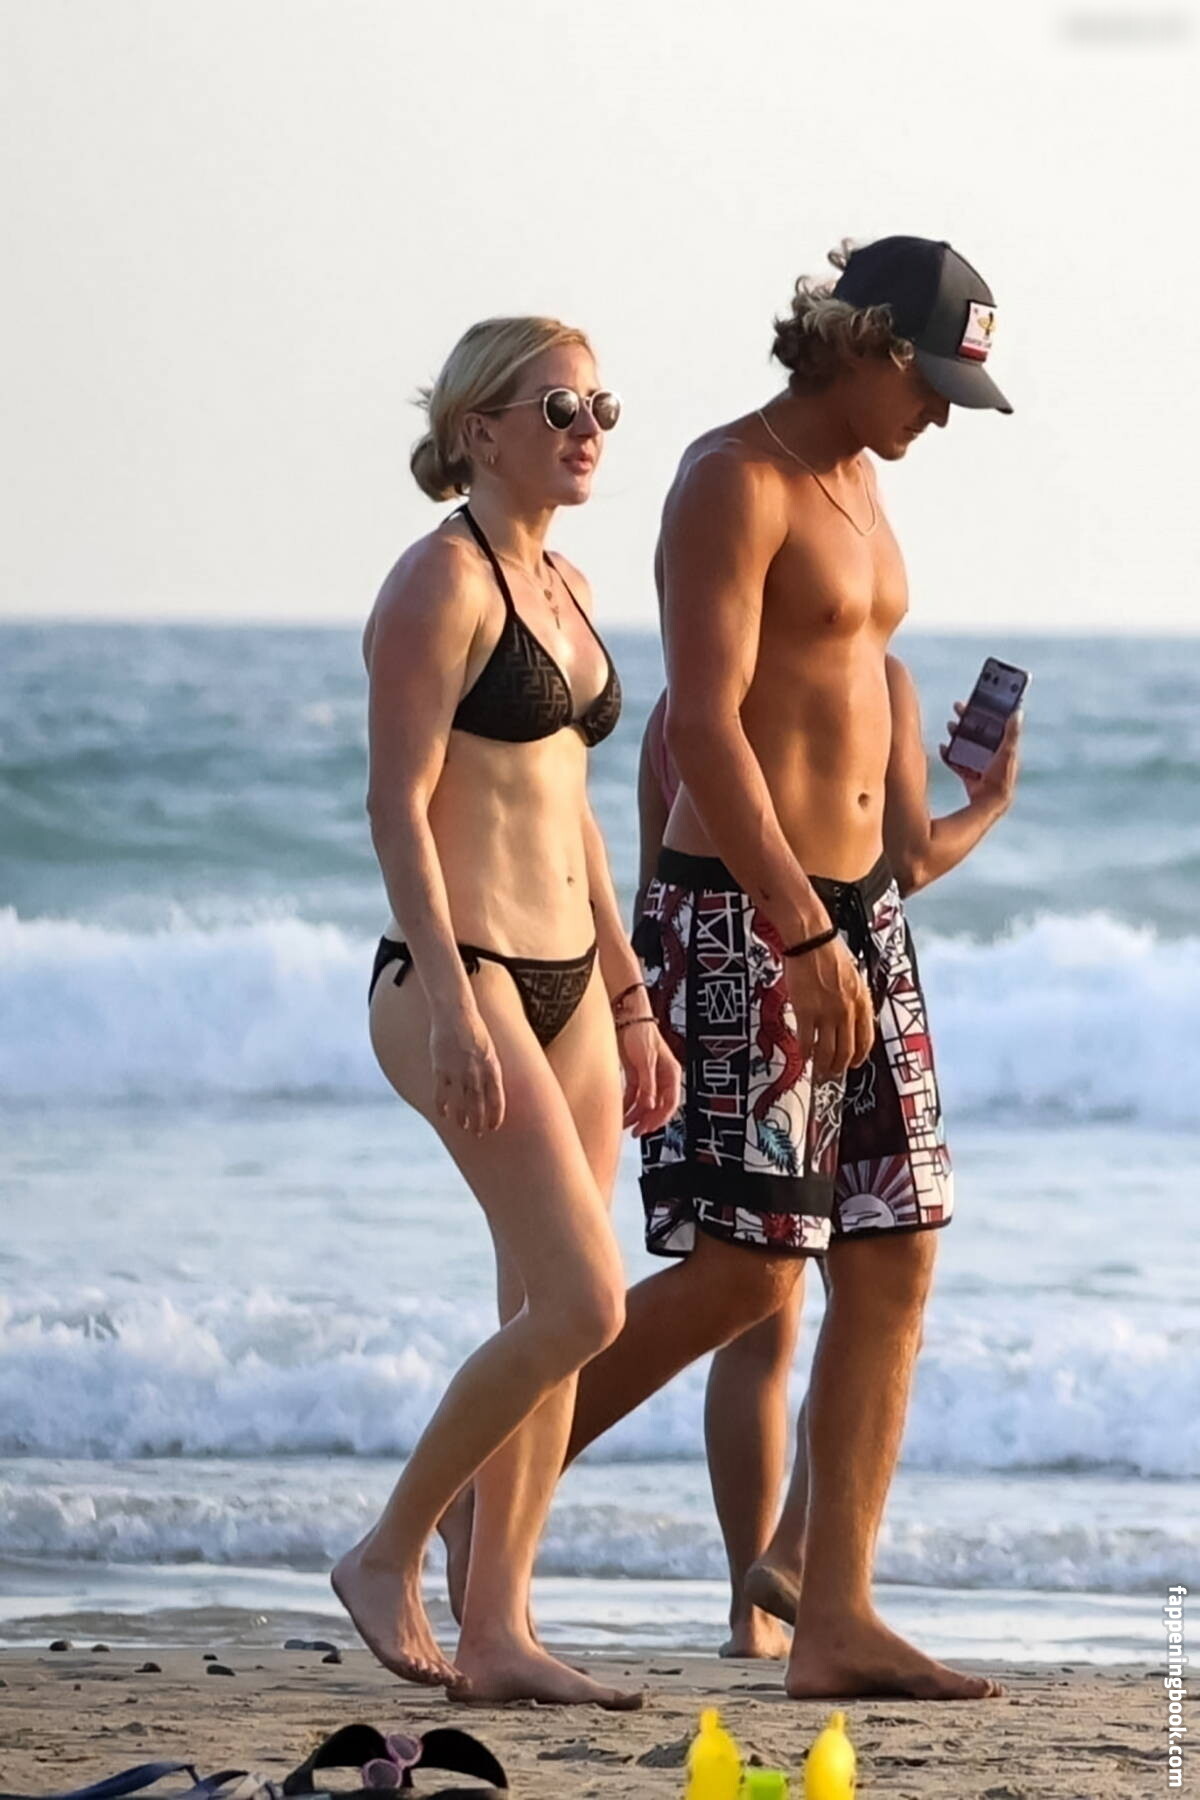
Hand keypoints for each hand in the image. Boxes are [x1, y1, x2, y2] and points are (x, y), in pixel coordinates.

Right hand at [429, 1004, 505, 1135]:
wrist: (455, 1014)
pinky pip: (441, 1094)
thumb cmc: (474, 1029)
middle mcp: (476, 1073)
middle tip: (478, 1134)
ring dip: (462, 1118)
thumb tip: (491, 1086)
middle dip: (479, 1122)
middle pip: (479, 1105)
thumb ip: (490, 1069)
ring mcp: (458, 1072)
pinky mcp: (441, 1069)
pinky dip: (442, 1106)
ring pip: (461, 1103)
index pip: (497, 1099)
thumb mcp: (489, 1049)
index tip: (494, 1127)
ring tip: (462, 1127)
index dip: (495, 1115)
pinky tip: (443, 1115)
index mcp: (492, 1067)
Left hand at [618, 1019, 681, 1137]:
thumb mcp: (646, 1060)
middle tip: (636, 1132)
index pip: (671, 1103)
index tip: (648, 1128)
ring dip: (636, 1115)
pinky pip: (633, 1095)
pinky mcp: (635, 1073)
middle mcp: (662, 1076)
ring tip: (625, 1125)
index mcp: (671, 1072)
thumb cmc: (640, 1031)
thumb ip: (648, 1084)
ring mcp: (648, 1076)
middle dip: (647, 1120)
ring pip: (645, 1102)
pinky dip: (627, 1105)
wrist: (626, 1016)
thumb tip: (651, 1105)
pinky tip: (620, 1112)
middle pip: (658, 1105)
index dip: (660, 1118)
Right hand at [784, 933, 873, 1081]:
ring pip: (827, 1050)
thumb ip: (856, 1001)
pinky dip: (805, 1051)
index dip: (859, 1056)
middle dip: (840, 1066)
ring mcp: (826, 1013)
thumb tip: (853, 1019)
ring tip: (818, 1070)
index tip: (854, 1063)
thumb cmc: (830, 954)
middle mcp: (847, 1011)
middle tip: (833, 1073)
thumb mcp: (854, 978)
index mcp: (862, 1002)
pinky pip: (807, 1040)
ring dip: (823, 1064)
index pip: (866, 1039)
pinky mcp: (806, 1012)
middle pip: (846, 1050)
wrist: (811, 942)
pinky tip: (803, 1055)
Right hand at [940, 703, 1021, 811]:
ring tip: (951, 726)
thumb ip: (1012, 732)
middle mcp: (992, 755)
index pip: (996, 724)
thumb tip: (1018, 711)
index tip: (980, 698)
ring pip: (967, 745)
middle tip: (959, 707)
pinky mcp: (970, 776)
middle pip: (979, 732)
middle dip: (969, 720)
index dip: (988, 710)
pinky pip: (957, 762)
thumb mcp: (1007, 751)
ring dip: (959, 735)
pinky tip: (943, 748)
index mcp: (1003, 746)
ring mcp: (980, 765)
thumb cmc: (1001, 778)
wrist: (989, 803)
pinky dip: (950, 755)